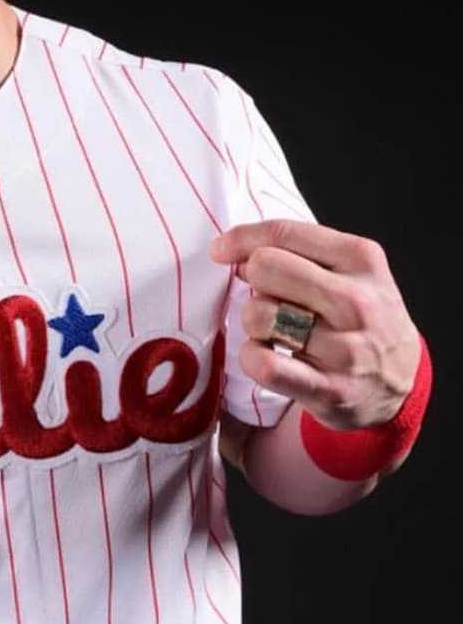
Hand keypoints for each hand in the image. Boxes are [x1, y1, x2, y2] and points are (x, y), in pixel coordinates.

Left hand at [208, 221, 421, 431]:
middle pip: (266, 268)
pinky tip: (265, 356)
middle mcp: (356, 301)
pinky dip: (251, 357)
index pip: (283, 233)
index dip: (241, 238)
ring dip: (253, 322)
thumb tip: (234, 251)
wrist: (401, 379)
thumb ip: (300, 251)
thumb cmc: (361, 315)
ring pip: (259, 315)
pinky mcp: (330, 390)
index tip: (222, 249)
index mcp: (361, 259)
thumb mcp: (351, 269)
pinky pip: (263, 364)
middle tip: (265, 296)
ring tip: (273, 329)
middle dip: (253, 280)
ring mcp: (346, 348)